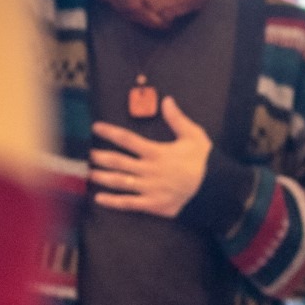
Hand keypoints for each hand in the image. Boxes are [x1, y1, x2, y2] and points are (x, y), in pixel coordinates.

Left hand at [90, 96, 212, 216]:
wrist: (215, 188)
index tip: (96, 128)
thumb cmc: (205, 160)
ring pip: (121, 182)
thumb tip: (166, 100)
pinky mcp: (153, 204)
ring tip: (91, 173)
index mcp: (157, 152)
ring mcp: (149, 188)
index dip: (110, 132)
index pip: (128, 139)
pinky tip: (100, 198)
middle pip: (119, 162)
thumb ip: (177, 119)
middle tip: (89, 154)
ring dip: (103, 177)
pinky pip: (129, 203)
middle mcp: (149, 170)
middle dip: (102, 157)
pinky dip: (113, 201)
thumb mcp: (194, 135)